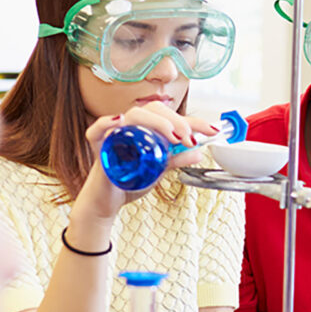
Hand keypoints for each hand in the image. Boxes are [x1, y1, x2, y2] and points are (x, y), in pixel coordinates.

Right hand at [81, 102, 216, 211]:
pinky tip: (119, 121)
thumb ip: (177, 159)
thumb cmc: (129, 180)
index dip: (193, 121)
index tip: (212, 130)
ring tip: (172, 137)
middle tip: (189, 139)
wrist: (107, 201)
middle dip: (177, 121)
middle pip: (153, 110)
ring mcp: (115, 135)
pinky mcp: (100, 147)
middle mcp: (131, 127)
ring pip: (134, 115)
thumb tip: (199, 153)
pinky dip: (107, 123)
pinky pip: (97, 130)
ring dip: (157, 122)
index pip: (170, 117)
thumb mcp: (159, 170)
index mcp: (146, 129)